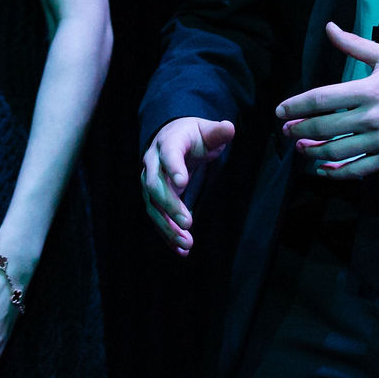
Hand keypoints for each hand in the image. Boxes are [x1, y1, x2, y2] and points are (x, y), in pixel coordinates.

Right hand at [140, 116, 234, 255]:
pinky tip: (181, 250)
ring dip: (167, 226)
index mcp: (168, 143)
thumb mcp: (206, 131)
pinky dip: (167, 235)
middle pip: (155, 185)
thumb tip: (229, 127)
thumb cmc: (192, 136)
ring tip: (186, 243)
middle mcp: (153, 163)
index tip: (183, 182)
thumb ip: (217, 132)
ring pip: (152, 206)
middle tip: (188, 223)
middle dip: (170, 205)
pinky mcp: (153, 199)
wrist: (172, 139)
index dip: (174, 167)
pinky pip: (156, 218)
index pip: (169, 154)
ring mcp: (149, 182)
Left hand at [273, 24, 378, 178]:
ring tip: (301, 147)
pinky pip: (357, 170)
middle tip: (286, 131)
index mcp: (367, 90)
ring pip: (336, 151)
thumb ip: (353, 44)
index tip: (280, 110)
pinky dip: (337, 173)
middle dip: (299, 130)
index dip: (296, 105)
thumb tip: (329, 28)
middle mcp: (371, 117)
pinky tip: (323, 169)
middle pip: (323, 127)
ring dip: (313, 151)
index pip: (321, 99)